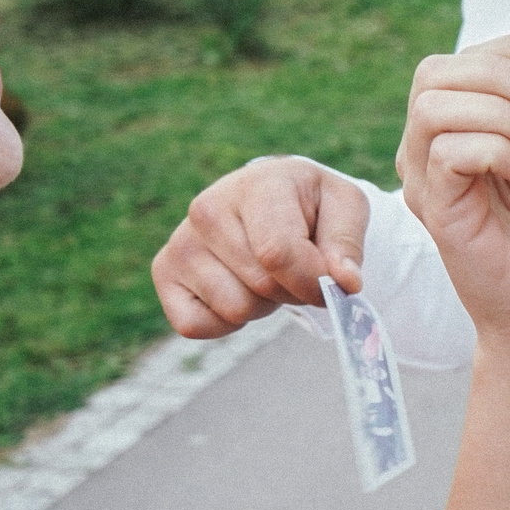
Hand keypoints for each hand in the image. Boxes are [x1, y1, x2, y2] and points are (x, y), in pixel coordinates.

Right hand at [153, 158, 369, 337]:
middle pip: (263, 286)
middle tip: (294, 267)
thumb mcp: (345, 208)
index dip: (313, 281)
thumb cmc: (312, 205)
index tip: (333, 281)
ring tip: (265, 271)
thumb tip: (346, 282)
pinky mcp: (163, 271)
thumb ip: (347, 245)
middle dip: (292, 290)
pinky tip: (238, 288)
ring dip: (263, 304)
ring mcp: (180, 240)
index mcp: (258, 184)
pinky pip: (195, 326)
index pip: (278, 254)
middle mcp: (207, 207)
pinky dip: (227, 322)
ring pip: (235, 309)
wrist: (273, 199)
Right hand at [397, 34, 509, 353]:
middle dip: (503, 74)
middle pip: (435, 72)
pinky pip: (448, 152)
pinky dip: (499, 150)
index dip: (509, 47)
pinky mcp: (435, 209)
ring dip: (502, 112)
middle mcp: (427, 149)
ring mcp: (425, 179)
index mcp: (454, 128)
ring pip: (435, 106)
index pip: (458, 61)